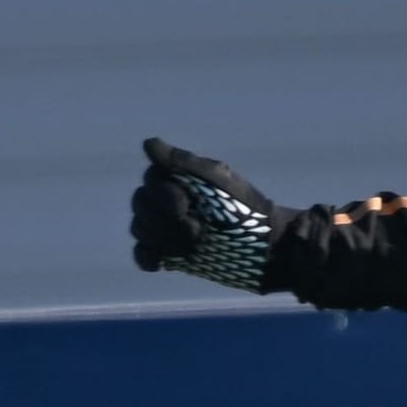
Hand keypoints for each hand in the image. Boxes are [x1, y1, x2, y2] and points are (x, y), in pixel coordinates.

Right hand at [130, 138, 296, 293]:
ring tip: (194, 243)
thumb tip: (148, 144)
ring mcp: (168, 228)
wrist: (265, 246)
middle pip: (140, 204)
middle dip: (163, 219)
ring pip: (140, 228)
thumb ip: (183, 162)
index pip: (150, 180)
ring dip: (163, 237)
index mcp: (181, 179)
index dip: (162, 194)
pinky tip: (164, 261)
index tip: (186, 205)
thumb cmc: (246, 207)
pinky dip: (148, 257)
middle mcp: (169, 201)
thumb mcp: (217, 180)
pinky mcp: (170, 254)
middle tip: (196, 229)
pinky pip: (142, 254)